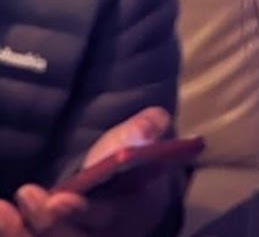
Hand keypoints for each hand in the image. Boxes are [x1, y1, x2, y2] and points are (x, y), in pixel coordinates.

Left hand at [0, 108, 174, 236]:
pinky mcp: (54, 234)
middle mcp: (104, 234)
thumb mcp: (148, 136)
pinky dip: (13, 229)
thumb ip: (148, 129)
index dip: (82, 211)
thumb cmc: (134, 156)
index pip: (108, 216)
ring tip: (2, 210)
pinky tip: (2, 212)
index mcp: (134, 211)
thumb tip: (144, 131)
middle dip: (47, 222)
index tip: (60, 199)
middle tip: (27, 194)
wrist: (124, 178)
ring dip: (18, 231)